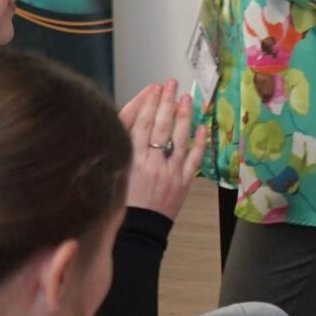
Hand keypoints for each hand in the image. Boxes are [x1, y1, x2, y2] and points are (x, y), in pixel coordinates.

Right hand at [120, 80, 202, 214]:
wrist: (136, 232)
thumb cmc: (120, 204)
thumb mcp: (113, 174)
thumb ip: (120, 150)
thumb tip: (128, 126)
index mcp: (130, 159)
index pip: (140, 124)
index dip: (148, 103)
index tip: (153, 88)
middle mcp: (151, 162)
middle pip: (161, 125)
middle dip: (167, 101)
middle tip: (171, 83)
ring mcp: (169, 172)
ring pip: (179, 138)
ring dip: (185, 116)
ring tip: (187, 98)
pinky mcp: (182, 183)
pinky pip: (194, 159)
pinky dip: (199, 143)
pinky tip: (202, 128)